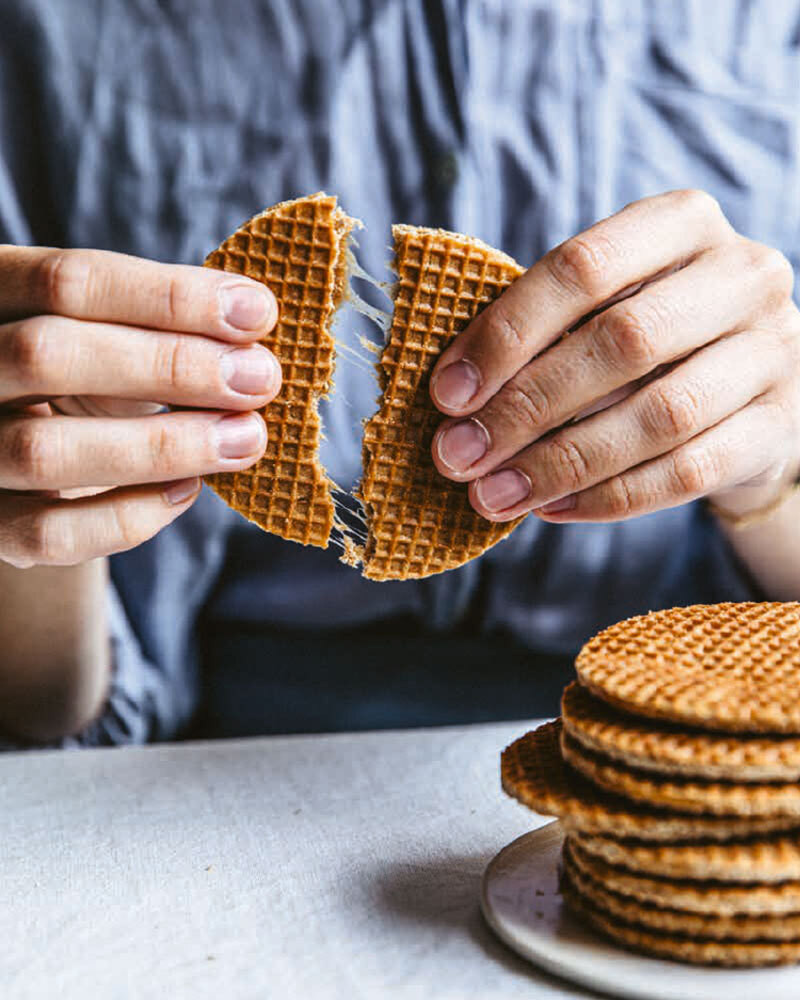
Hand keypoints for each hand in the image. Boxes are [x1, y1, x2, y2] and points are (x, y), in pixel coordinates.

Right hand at [0, 246, 279, 565]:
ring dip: (162, 446)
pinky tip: (188, 490)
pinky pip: (48, 535)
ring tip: (245, 439)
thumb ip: (161, 326)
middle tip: (261, 379)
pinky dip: (128, 516)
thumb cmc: (88, 374)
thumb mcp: (109, 333)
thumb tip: (256, 330)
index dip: (170, 297)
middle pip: (48, 355)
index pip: (68, 282)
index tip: (257, 312)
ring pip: (45, 451)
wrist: (24, 454)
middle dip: (170, 367)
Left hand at [429, 190, 799, 524]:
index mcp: (681, 223)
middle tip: (458, 456)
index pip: (583, 266)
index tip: (447, 394)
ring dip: (562, 462)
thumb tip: (453, 398)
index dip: (507, 333)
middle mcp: (741, 275)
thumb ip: (538, 333)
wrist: (744, 387)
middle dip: (526, 407)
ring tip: (494, 494)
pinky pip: (688, 472)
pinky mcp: (779, 425)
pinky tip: (551, 508)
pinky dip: (609, 498)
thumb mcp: (599, 308)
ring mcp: (773, 351)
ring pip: (659, 415)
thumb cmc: (645, 339)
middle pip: (623, 341)